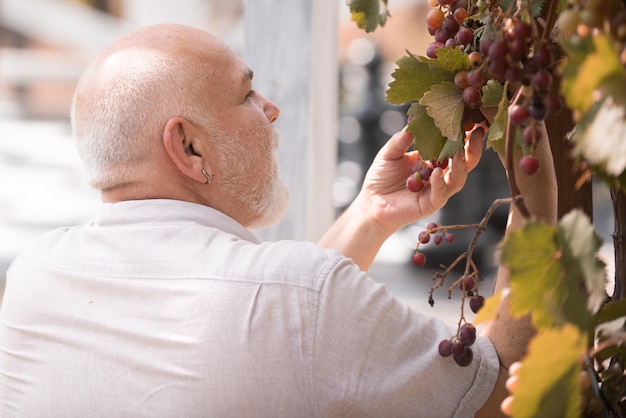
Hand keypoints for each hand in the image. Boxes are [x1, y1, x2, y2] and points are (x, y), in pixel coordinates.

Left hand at [357, 125, 485, 235]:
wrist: (370, 202)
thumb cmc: (381, 176)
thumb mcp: (390, 153)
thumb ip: (401, 139)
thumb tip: (413, 120)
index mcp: (434, 159)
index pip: (453, 145)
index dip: (464, 133)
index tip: (472, 117)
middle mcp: (440, 173)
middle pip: (465, 161)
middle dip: (473, 147)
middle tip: (478, 131)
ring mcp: (437, 190)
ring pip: (458, 179)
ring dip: (461, 165)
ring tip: (460, 152)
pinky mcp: (430, 204)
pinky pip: (440, 194)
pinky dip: (440, 183)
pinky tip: (437, 172)